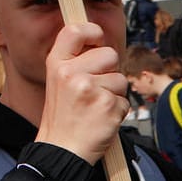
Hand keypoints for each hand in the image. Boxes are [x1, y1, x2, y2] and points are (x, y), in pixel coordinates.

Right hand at [33, 22, 129, 164]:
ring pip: (121, 79)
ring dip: (114, 93)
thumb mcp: (58, 82)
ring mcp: (90, 89)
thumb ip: (75, 61)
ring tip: (96, 107)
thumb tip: (100, 43)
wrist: (62, 149)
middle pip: (110, 54)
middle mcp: (71, 73)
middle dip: (110, 70)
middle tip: (94, 89)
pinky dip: (118, 111)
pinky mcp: (107, 105)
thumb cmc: (64, 116)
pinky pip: (125, 100)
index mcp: (56, 64)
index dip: (92, 31)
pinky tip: (101, 118)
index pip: (75, 30)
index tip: (97, 40)